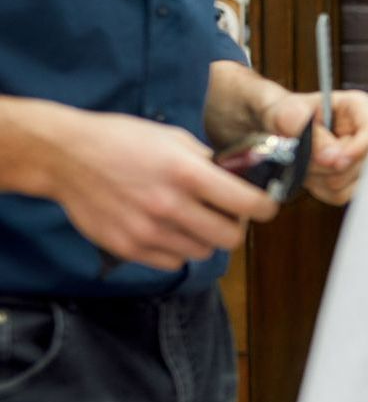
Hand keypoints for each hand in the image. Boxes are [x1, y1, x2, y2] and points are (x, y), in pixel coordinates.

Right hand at [49, 108, 278, 270]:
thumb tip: (236, 176)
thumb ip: (207, 161)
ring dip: (205, 238)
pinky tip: (169, 230)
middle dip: (236, 227)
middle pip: (229, 238)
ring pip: (202, 252)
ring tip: (194, 220)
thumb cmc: (123, 140)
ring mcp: (147, 231)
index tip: (266, 206)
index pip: (246, 202)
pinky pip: (172, 262)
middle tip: (229, 215)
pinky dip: (178, 250)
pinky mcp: (128, 248)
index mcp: (187, 173)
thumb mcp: (174, 138)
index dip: (264, 207)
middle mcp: (170, 206)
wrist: (67, 157)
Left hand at [261, 89, 367, 205]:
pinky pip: (341, 195)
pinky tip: (309, 174)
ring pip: (351, 183)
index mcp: (358, 107)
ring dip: (321, 178)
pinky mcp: (352, 178)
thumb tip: (332, 158)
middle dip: (328, 166)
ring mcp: (361, 157)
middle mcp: (365, 132)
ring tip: (303, 162)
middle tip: (301, 155)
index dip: (359, 149)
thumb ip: (313, 135)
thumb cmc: (286, 113)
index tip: (336, 162)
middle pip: (363, 162)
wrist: (278, 126)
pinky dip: (320, 189)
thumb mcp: (290, 115)